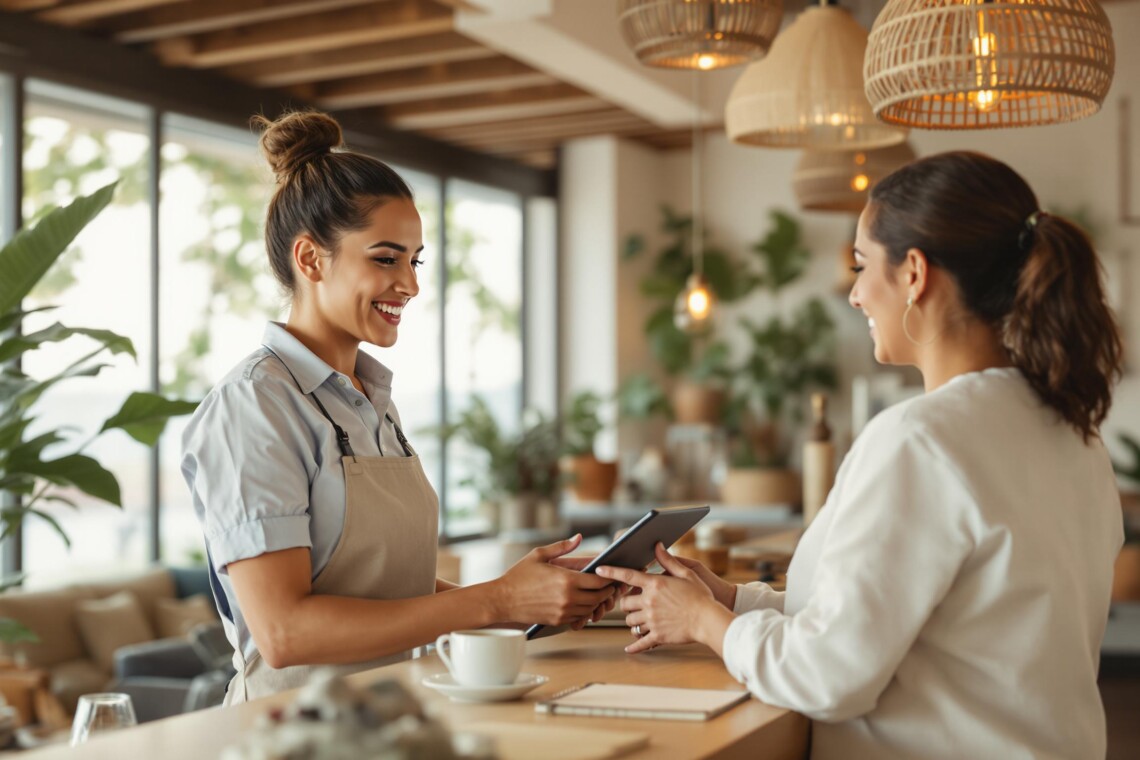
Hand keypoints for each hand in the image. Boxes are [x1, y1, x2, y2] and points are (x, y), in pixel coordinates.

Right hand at [494, 534, 616, 626]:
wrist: (503, 599)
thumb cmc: (519, 575)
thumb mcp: (539, 555)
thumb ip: (561, 547)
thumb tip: (578, 537)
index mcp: (566, 579)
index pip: (598, 581)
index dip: (607, 578)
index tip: (609, 575)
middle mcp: (568, 597)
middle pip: (598, 597)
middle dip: (606, 591)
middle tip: (608, 586)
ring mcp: (563, 611)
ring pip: (590, 609)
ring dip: (596, 602)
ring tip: (597, 594)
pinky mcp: (558, 620)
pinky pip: (579, 617)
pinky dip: (584, 611)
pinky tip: (582, 603)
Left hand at [596, 543, 731, 653]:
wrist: (708, 619)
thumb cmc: (700, 595)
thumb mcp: (686, 573)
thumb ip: (668, 561)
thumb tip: (657, 545)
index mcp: (655, 585)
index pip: (627, 576)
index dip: (611, 572)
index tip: (598, 570)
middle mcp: (650, 602)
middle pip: (625, 604)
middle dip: (626, 604)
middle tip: (633, 604)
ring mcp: (652, 620)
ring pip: (630, 622)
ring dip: (632, 620)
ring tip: (641, 619)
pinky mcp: (657, 636)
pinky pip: (640, 642)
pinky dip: (633, 646)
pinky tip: (629, 649)